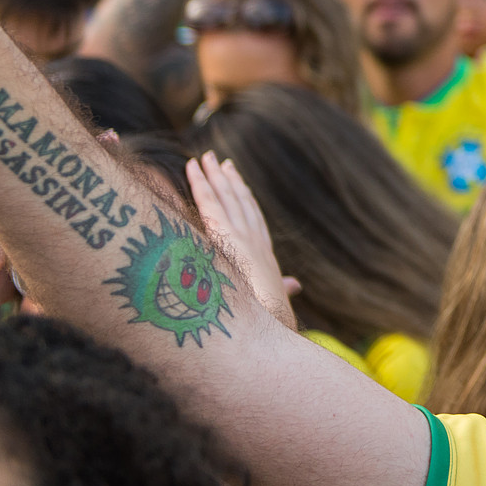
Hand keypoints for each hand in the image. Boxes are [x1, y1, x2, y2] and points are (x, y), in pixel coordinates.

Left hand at [188, 151, 298, 328]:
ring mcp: (241, 238)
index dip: (247, 199)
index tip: (239, 182)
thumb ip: (282, 290)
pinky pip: (209, 205)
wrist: (273, 328)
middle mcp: (255, 241)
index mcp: (264, 256)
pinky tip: (192, 169)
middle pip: (241, 203)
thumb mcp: (277, 303)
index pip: (255, 220)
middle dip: (230, 181)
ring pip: (225, 198)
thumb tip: (293, 286)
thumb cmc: (273, 323)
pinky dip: (200, 185)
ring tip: (205, 158)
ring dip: (214, 176)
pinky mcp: (225, 238)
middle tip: (220, 161)